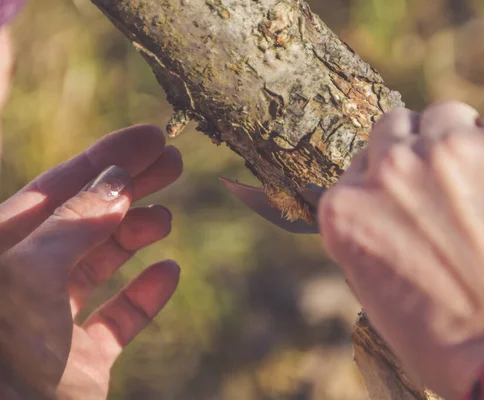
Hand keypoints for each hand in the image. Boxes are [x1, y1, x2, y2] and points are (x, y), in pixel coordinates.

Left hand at [0, 125, 182, 398]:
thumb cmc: (4, 361)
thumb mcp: (27, 278)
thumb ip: (73, 224)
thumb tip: (117, 180)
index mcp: (1, 253)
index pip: (57, 189)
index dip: (107, 158)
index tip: (152, 136)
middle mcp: (23, 282)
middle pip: (84, 220)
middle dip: (131, 188)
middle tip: (174, 161)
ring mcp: (52, 323)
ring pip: (100, 263)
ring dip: (137, 235)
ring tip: (166, 216)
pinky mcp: (80, 360)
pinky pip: (119, 318)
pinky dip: (146, 294)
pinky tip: (169, 271)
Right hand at [318, 101, 483, 398]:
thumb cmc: (445, 332)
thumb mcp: (372, 284)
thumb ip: (366, 226)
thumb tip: (372, 190)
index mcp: (346, 207)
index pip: (361, 163)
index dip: (388, 182)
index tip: (409, 199)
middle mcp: (390, 168)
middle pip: (395, 127)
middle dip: (416, 152)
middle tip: (445, 189)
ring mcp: (450, 150)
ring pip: (446, 117)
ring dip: (457, 145)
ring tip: (483, 191)